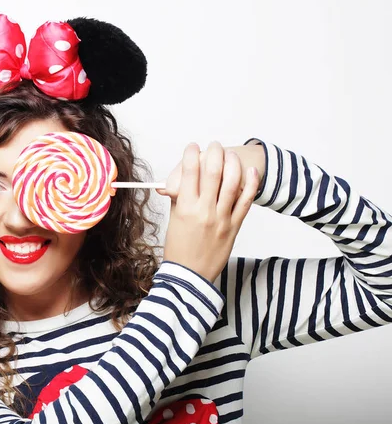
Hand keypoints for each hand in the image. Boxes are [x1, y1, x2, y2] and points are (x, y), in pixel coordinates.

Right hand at [156, 141, 259, 281]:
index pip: (189, 171)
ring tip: (230, 154)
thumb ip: (177, 198)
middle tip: (214, 146)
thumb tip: (178, 181)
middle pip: (213, 171)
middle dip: (214, 152)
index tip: (193, 147)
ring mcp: (222, 218)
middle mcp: (204, 210)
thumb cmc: (178, 250)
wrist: (190, 276)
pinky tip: (250, 172)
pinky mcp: (235, 226)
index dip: (191, 154)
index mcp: (185, 207)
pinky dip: (250, 184)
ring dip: (232, 163)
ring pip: (232, 182)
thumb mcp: (173, 220)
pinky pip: (246, 201)